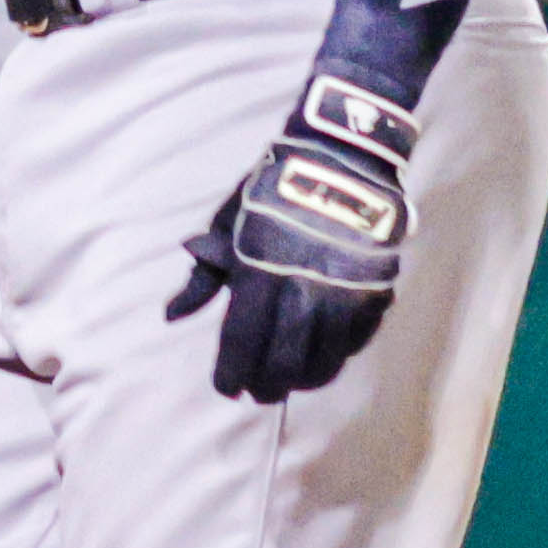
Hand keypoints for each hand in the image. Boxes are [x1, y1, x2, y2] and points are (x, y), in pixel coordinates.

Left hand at [170, 74, 415, 403]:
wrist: (340, 155)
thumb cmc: (272, 190)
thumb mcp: (229, 223)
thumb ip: (204, 275)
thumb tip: (172, 316)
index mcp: (258, 270)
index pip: (241, 342)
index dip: (231, 373)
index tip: (228, 388)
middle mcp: (302, 287)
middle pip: (283, 361)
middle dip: (267, 385)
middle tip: (261, 393)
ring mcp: (343, 291)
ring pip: (324, 360)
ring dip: (305, 379)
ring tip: (293, 381)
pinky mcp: (376, 288)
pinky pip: (357, 340)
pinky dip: (339, 356)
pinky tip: (325, 358)